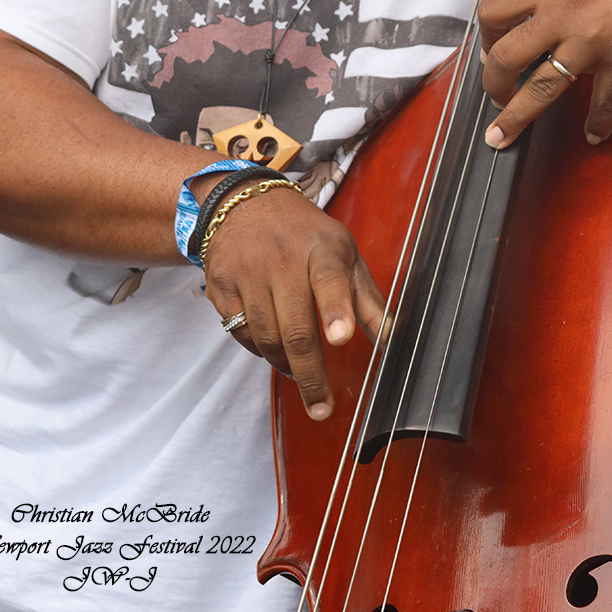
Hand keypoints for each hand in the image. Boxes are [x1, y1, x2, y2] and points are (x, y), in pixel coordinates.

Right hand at [202, 185, 385, 419]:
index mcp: (321, 248)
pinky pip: (241, 333)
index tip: (342, 338)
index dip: (336, 309)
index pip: (330, 279)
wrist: (242, 203)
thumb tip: (389, 338)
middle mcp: (282, 259)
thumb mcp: (343, 252)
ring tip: (302, 377)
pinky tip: (274, 349)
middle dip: (311, 374)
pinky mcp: (221, 287)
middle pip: (295, 327)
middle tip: (322, 407)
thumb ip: (366, 297)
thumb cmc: (303, 234)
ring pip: (266, 337)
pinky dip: (260, 350)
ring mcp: (247, 273)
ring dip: (285, 366)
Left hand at [478, 0, 611, 148]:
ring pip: (542, 87)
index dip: (485, 35)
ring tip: (502, 137)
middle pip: (507, 56)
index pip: (495, 11)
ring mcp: (593, 40)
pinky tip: (593, 134)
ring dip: (517, 116)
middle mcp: (564, 13)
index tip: (488, 49)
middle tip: (493, 97)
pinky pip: (603, 102)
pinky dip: (597, 122)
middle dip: (492, 83)